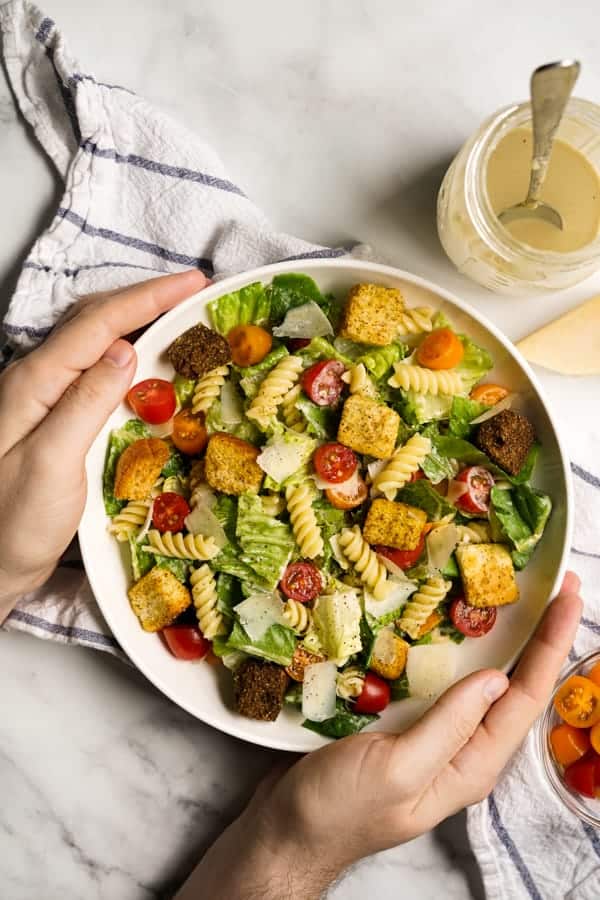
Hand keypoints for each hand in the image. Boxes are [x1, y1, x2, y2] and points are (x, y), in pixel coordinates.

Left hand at [0, 269, 207, 619]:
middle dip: (147, 299)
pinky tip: (147, 363)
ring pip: (95, 342)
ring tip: (180, 317)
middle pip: (96, 321)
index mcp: (35, 383)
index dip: (149, 297)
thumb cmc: (12, 523)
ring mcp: (44, 399)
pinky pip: (95, 371)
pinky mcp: (55, 419)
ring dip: (138, 322)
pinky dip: (129, 356)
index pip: (98, 324)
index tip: (192, 282)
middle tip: (194, 293)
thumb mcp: (52, 463)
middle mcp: (37, 381)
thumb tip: (126, 352)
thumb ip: (86, 403)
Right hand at [179, 574, 581, 899]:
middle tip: (556, 585)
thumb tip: (498, 679)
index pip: (527, 697)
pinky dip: (449, 645)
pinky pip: (437, 677)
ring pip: (477, 679)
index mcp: (471, 763)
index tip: (568, 596)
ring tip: (513, 594)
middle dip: (538, 635)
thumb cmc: (339, 808)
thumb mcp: (399, 769)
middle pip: (513, 685)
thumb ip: (449, 725)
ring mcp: (430, 734)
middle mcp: (460, 747)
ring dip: (499, 636)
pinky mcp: (401, 721)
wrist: (286, 830)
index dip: (551, 645)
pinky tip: (445, 621)